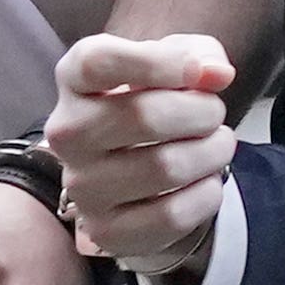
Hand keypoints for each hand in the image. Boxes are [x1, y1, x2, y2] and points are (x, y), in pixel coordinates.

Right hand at [45, 32, 238, 278]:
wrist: (134, 171)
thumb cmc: (152, 103)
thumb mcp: (173, 65)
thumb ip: (199, 54)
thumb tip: (216, 73)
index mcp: (75, 80)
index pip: (97, 62)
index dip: (156, 62)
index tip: (198, 72)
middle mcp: (67, 133)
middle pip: (144, 116)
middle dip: (201, 112)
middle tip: (214, 114)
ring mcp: (82, 186)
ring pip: (165, 167)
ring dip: (212, 153)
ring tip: (216, 146)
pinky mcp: (106, 230)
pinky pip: (172, 214)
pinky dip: (206, 194)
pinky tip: (204, 181)